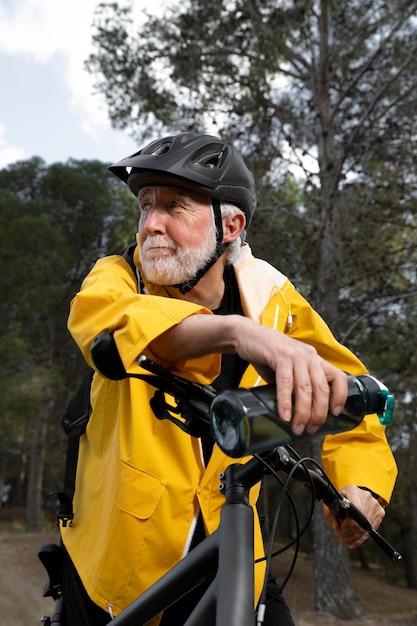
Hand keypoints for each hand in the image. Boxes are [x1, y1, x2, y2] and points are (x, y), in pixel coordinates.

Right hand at [233, 322, 347, 435]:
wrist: (247, 334)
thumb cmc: (267, 353)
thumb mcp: (288, 368)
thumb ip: (295, 385)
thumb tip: (298, 411)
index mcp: (314, 359)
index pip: (338, 377)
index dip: (340, 397)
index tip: (334, 414)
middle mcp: (309, 356)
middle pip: (321, 389)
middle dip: (318, 413)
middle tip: (311, 428)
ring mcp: (295, 355)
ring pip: (305, 388)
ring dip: (302, 412)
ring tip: (297, 427)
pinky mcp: (280, 355)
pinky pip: (286, 382)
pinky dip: (285, 401)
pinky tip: (285, 414)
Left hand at [323, 485, 384, 548]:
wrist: (355, 493)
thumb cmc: (342, 499)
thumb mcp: (331, 504)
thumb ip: (331, 515)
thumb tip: (338, 530)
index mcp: (352, 491)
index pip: (353, 510)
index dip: (347, 523)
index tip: (342, 527)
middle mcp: (365, 496)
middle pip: (359, 522)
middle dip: (349, 533)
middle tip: (341, 536)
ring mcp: (374, 504)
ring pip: (365, 528)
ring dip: (353, 537)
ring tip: (345, 539)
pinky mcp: (380, 512)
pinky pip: (371, 530)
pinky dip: (360, 538)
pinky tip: (353, 541)